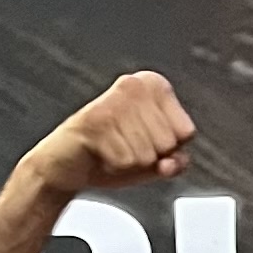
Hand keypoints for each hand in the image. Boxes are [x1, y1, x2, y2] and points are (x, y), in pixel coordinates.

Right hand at [26, 73, 194, 199]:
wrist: (65, 164)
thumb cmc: (111, 154)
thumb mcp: (153, 161)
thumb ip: (175, 161)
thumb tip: (173, 163)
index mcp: (154, 86)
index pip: (186, 132)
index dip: (168, 150)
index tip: (144, 141)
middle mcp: (134, 85)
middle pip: (168, 143)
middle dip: (148, 157)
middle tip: (123, 147)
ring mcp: (114, 100)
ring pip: (147, 153)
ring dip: (129, 163)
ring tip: (111, 150)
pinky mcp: (95, 119)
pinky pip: (125, 160)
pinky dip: (114, 167)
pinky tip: (101, 154)